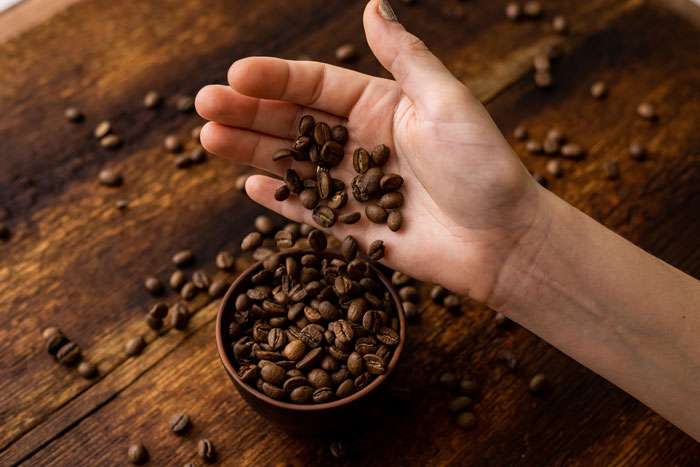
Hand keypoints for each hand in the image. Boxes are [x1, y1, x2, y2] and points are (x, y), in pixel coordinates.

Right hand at [195, 0, 548, 304]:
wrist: (503, 239)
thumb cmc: (483, 166)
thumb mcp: (446, 100)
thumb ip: (405, 57)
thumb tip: (373, 4)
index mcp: (379, 105)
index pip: (315, 86)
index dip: (275, 79)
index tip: (237, 74)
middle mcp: (359, 142)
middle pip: (292, 121)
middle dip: (247, 111)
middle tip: (203, 104)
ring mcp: (351, 185)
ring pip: (291, 162)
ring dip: (250, 149)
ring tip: (207, 137)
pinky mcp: (352, 226)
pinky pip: (306, 210)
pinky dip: (279, 198)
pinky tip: (249, 184)